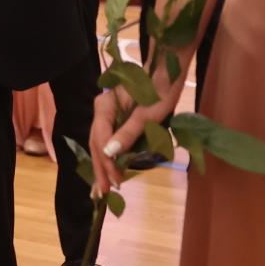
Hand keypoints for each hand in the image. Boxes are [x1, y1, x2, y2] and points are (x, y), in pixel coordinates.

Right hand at [89, 77, 187, 194]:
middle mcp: (102, 110)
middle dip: (100, 168)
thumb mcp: (147, 115)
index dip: (107, 161)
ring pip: (100, 143)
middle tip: (101, 193)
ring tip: (102, 187)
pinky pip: (108, 140)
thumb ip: (127, 133)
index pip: (100, 138)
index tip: (116, 181)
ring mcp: (108, 114)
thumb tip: (110, 153)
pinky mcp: (117, 118)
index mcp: (104, 105)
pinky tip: (110, 170)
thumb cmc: (160, 90)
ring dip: (102, 165)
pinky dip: (109, 156)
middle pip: (96, 142)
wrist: (169, 72)